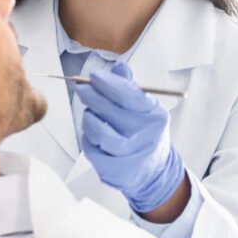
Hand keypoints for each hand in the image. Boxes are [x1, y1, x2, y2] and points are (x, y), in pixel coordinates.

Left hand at [74, 62, 184, 212]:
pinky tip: (92, 133)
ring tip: (89, 113)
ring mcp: (130, 155)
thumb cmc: (145, 132)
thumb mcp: (146, 109)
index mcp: (155, 116)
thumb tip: (119, 67)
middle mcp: (145, 136)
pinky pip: (92, 149)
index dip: (108, 84)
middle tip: (81, 88)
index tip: (94, 76)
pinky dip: (88, 138)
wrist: (153, 170)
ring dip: (88, 119)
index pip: (129, 96)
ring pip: (99, 133)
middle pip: (111, 112)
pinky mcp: (115, 170)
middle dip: (92, 97)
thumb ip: (131, 87)